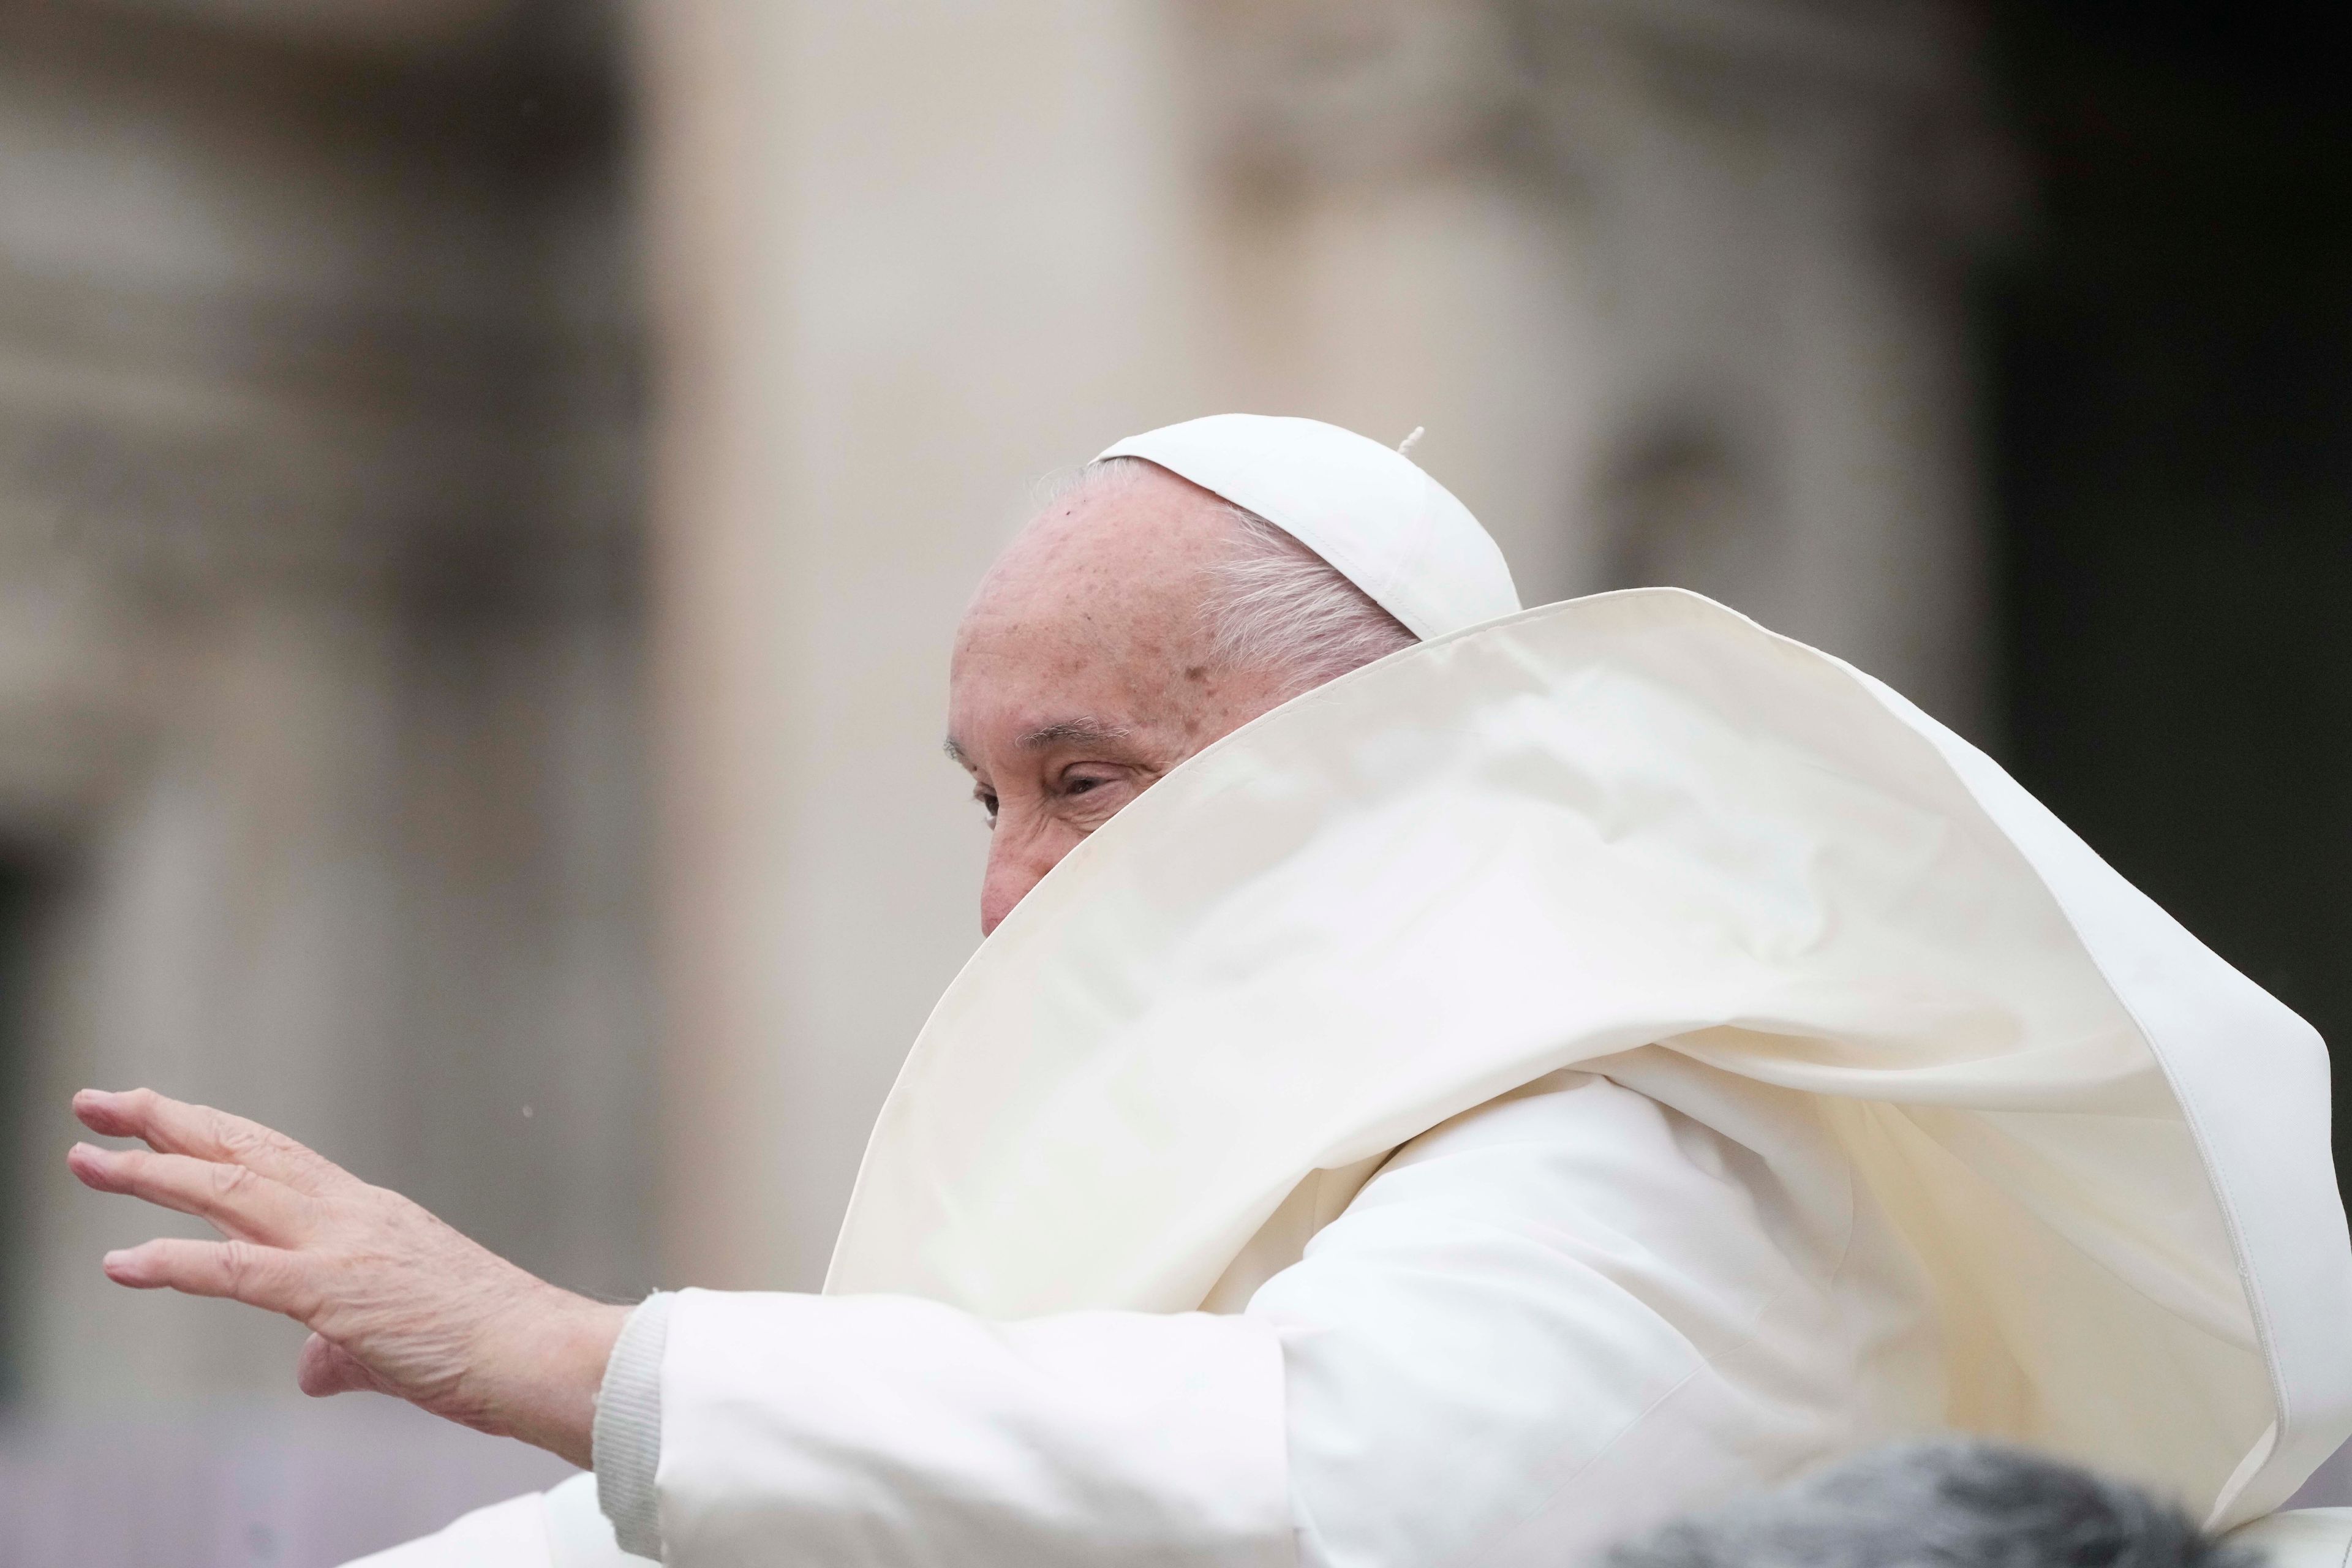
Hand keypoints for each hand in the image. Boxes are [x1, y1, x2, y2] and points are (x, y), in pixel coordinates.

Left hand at [67, 1087, 626, 1467]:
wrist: (542, 1352)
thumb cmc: (486, 1348)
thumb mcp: (397, 1342)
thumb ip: (341, 1350)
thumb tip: (310, 1369)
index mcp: (367, 1216)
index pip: (275, 1159)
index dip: (210, 1134)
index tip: (156, 1114)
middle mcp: (350, 1213)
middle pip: (244, 1152)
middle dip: (165, 1124)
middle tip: (98, 1100)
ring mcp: (342, 1245)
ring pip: (231, 1190)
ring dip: (151, 1172)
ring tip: (86, 1156)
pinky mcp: (335, 1291)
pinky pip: (235, 1270)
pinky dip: (172, 1263)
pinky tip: (121, 1261)